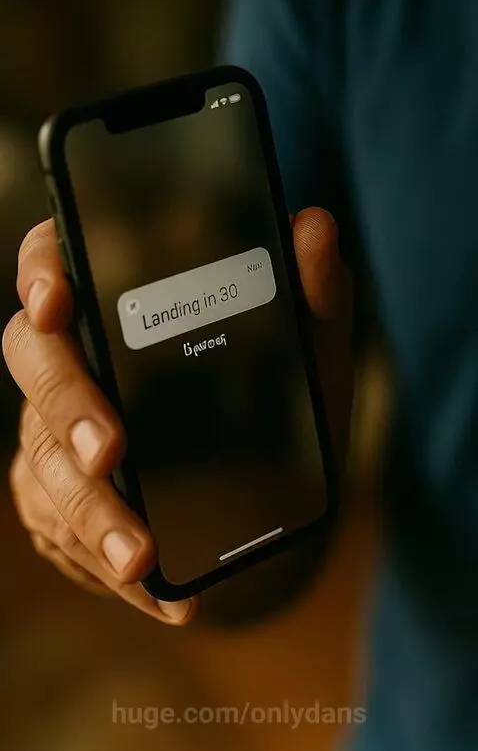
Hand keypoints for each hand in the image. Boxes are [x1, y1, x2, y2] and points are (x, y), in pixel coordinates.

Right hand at [2, 209, 351, 621]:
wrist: (269, 491)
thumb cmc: (278, 405)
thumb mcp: (306, 352)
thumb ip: (311, 293)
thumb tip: (316, 225)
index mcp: (118, 308)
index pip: (53, 262)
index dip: (39, 271)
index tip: (55, 300)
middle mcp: (75, 361)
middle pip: (33, 361)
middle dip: (66, 406)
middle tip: (112, 452)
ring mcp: (57, 434)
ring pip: (43, 460)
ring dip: (89, 513)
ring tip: (142, 556)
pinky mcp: (59, 500)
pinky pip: (63, 533)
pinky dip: (111, 568)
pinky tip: (163, 595)